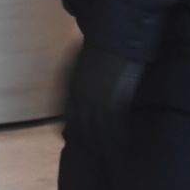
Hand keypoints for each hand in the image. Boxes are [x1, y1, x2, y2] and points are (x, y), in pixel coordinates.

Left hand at [64, 41, 144, 158]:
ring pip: (98, 133)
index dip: (67, 129)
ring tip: (111, 154)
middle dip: (86, 142)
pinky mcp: (116, 103)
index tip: (68, 138)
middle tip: (93, 152)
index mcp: (70, 85)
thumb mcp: (80, 59)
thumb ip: (78, 76)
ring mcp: (98, 101)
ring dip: (104, 146)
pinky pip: (116, 129)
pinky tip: (124, 147)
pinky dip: (119, 141)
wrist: (117, 34)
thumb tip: (78, 90)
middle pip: (80, 128)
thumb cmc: (101, 42)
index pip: (66, 115)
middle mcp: (81, 96)